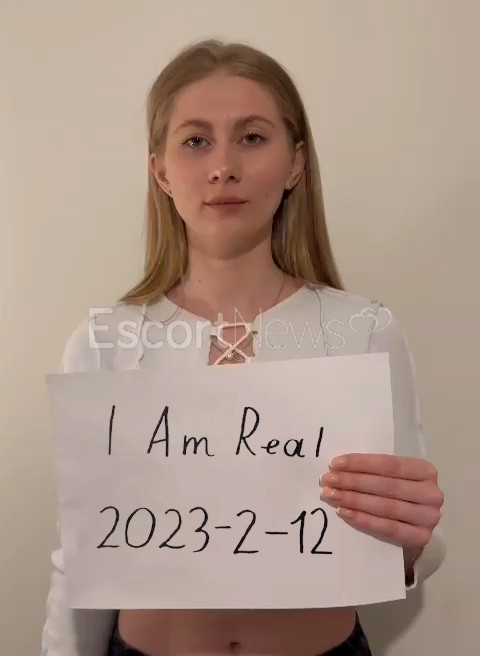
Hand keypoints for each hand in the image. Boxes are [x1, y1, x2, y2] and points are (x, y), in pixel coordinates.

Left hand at [319, 453, 443, 549]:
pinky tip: (344, 513)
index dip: (361, 463)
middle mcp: (431, 493)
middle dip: (352, 482)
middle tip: (327, 481)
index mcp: (425, 470)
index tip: (335, 463)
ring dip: (354, 500)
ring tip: (331, 495)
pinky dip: (364, 520)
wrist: (414, 526)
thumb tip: (337, 467)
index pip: (389, 464)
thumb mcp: (392, 477)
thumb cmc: (397, 493)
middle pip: (386, 485)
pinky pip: (388, 528)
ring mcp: (429, 517)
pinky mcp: (421, 537)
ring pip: (385, 506)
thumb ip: (373, 471)